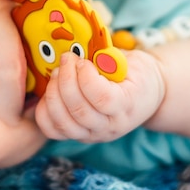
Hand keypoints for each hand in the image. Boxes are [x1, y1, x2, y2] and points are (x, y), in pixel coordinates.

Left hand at [34, 50, 164, 142]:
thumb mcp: (131, 62)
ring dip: (53, 93)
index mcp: (127, 106)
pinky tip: (50, 92)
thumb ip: (109, 59)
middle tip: (66, 59)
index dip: (85, 76)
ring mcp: (92, 135)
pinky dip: (44, 111)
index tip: (82, 61)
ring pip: (63, 122)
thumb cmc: (136, 74)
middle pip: (79, 110)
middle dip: (66, 80)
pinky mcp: (77, 135)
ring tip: (57, 72)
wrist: (145, 96)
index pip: (101, 98)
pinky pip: (53, 129)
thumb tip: (81, 54)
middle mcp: (110, 126)